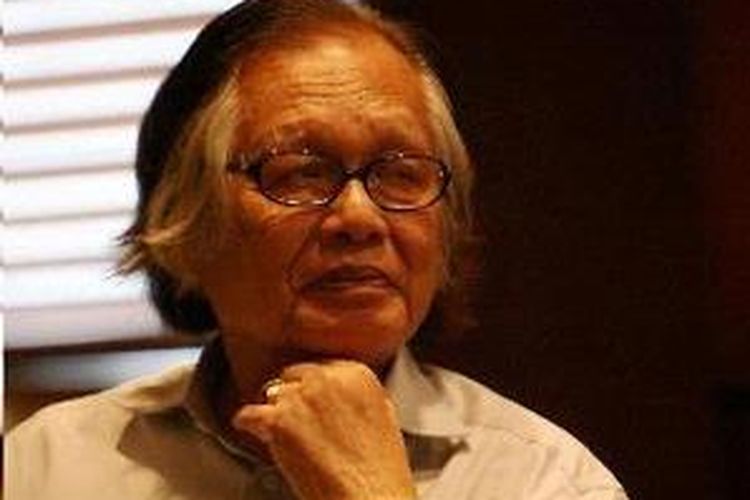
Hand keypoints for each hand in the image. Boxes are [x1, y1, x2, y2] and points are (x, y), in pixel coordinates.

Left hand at [232, 360, 415, 499]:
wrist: (368, 496)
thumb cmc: (379, 468)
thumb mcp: (384, 416)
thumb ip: (358, 395)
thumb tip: (341, 395)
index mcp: (356, 374)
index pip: (323, 366)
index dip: (315, 386)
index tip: (312, 397)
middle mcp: (326, 379)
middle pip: (295, 375)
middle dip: (295, 396)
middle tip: (297, 417)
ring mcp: (300, 398)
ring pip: (273, 393)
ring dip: (276, 411)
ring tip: (283, 430)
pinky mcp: (278, 422)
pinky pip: (249, 415)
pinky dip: (248, 423)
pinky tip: (250, 427)